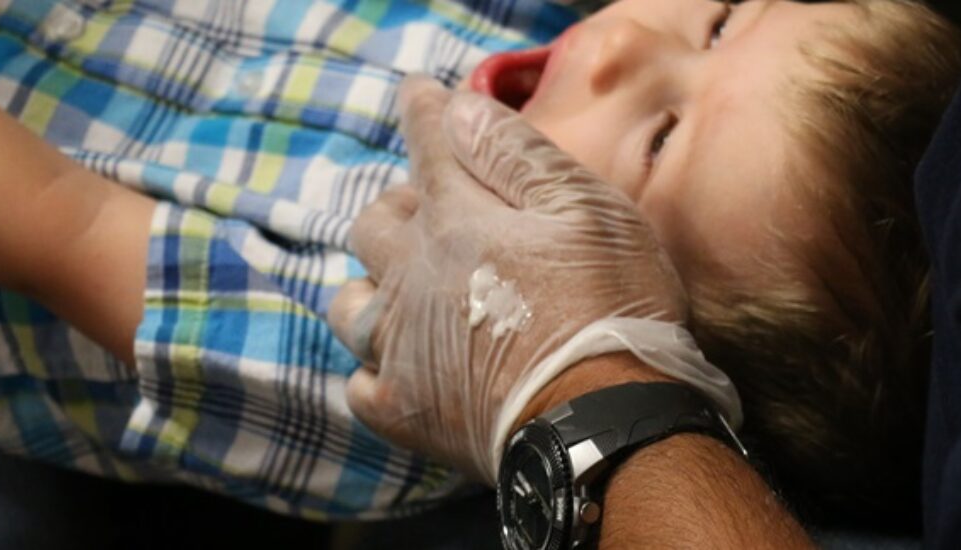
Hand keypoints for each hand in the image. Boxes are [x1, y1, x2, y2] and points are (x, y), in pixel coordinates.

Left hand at [328, 76, 739, 482]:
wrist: (604, 422)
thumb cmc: (610, 308)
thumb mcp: (588, 211)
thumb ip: (518, 154)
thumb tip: (460, 108)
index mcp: (459, 219)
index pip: (428, 144)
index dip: (424, 111)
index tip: (421, 92)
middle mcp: (414, 276)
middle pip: (374, 223)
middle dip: (399, 205)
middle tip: (433, 208)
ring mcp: (400, 346)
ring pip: (349, 301)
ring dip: (373, 284)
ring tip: (403, 286)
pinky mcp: (403, 410)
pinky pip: (359, 380)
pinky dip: (373, 365)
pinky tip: (397, 363)